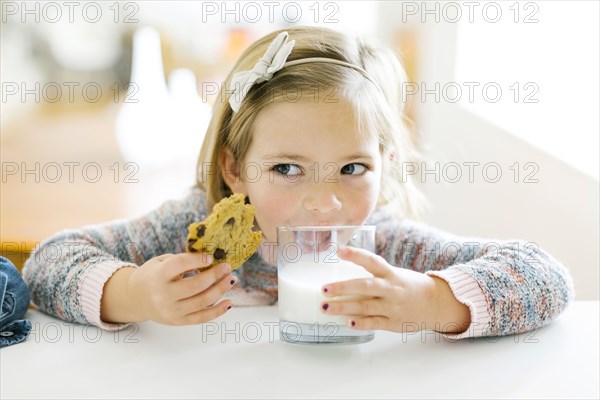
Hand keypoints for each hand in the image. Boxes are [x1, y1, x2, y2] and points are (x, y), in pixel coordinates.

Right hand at [125, 253, 236, 325]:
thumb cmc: (153, 275)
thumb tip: (210, 257)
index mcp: (158, 276)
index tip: (211, 256)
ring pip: (202, 301)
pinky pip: (202, 318)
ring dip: (220, 290)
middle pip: (195, 285)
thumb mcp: (160, 262)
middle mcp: (163, 295)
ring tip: (231, 280)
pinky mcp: (178, 321)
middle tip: (227, 267)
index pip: (180, 265)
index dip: (197, 259)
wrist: (136, 299)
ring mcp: (171, 311)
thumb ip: (181, 260)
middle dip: (215, 275)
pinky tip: (229, 302)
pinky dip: (218, 311)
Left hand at [320, 246, 469, 332]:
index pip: (371, 261)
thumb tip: (341, 269)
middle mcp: (390, 288)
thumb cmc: (406, 286)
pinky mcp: (393, 322)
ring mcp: (392, 306)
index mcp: (389, 273)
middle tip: (324, 288)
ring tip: (326, 307)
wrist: (435, 303)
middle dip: (343, 287)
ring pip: (365, 307)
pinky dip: (361, 323)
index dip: (355, 255)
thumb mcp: (392, 274)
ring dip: (344, 307)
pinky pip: (375, 323)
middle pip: (365, 286)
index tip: (338, 250)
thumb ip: (372, 274)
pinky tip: (347, 323)